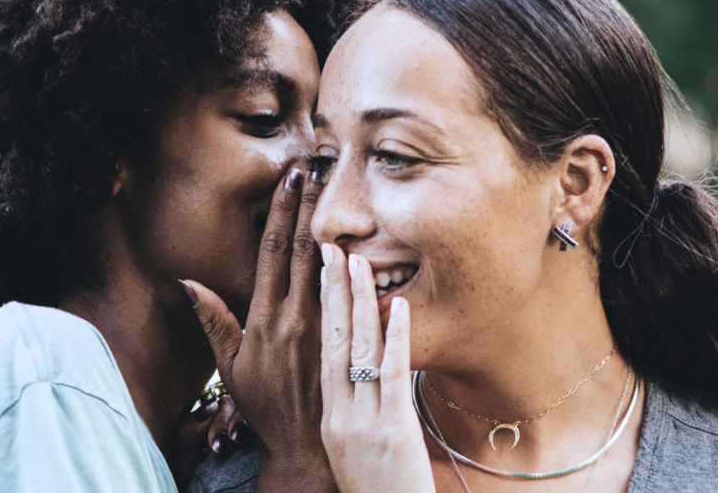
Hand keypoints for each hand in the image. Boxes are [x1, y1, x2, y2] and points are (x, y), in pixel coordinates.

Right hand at [182, 167, 333, 489]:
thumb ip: (213, 321)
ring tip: (337, 188)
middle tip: (315, 166)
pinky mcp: (346, 338)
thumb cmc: (264, 405)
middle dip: (308, 205)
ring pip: (330, 264)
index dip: (280, 211)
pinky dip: (357, 263)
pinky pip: (353, 294)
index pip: (271, 251)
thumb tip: (187, 282)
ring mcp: (325, 326)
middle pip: (302, 247)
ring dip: (332, 223)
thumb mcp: (229, 367)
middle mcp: (295, 315)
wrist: (303, 445)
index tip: (288, 179)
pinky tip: (365, 236)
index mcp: (264, 318)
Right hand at [320, 247, 434, 492]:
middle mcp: (338, 414)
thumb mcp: (347, 448)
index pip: (319, 348)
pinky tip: (397, 306)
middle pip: (331, 340)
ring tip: (359, 262)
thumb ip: (344, 407)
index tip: (321, 269)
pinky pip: (392, 375)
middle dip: (331, 292)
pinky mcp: (392, 430)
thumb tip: (348, 375)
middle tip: (331, 249)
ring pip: (357, 351)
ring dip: (358, 303)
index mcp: (328, 415)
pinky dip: (394, 337)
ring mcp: (362, 421)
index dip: (320, 307)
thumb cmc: (373, 489)